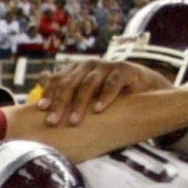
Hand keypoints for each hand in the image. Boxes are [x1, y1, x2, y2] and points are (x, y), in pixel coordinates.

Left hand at [38, 59, 169, 125]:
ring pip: (88, 84)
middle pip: (69, 83)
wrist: (146, 90)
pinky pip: (112, 83)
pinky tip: (98, 109)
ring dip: (79, 103)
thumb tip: (44, 120)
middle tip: (53, 122)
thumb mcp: (89, 99)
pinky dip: (105, 96)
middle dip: (59, 103)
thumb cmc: (111, 97)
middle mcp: (89, 65)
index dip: (49, 94)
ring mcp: (106, 66)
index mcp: (76, 70)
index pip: (57, 80)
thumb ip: (70, 103)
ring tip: (74, 121)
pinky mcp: (124, 70)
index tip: (41, 110)